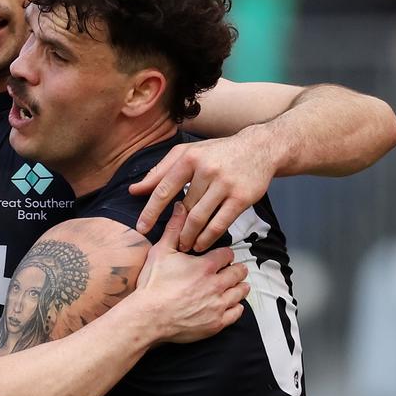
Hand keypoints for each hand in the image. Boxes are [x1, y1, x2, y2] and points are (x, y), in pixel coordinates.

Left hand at [128, 132, 275, 251]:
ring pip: (199, 218)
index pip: (164, 188)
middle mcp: (206, 170)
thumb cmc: (217, 152)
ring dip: (189, 237)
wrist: (260, 148)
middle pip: (183, 208)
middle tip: (170, 244)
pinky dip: (208, 238)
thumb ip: (161, 171)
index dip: (151, 210)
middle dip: (175, 229)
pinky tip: (201, 244)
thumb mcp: (188, 153)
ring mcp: (224, 184)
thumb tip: (135, 190)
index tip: (141, 228)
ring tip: (184, 246)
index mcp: (189, 157)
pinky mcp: (241, 197)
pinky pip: (219, 223)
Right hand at [132, 204, 248, 343]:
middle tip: (231, 271)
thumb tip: (180, 206)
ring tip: (233, 286)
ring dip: (238, 287)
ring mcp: (218, 305)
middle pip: (239, 272)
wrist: (148, 317)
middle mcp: (216, 284)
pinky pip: (237, 312)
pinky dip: (236, 307)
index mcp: (206, 266)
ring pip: (241, 292)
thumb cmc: (153, 285)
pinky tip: (229, 304)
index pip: (228, 254)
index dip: (224, 255)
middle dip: (236, 270)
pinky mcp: (217, 323)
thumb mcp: (161, 251)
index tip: (221, 258)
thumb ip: (174, 228)